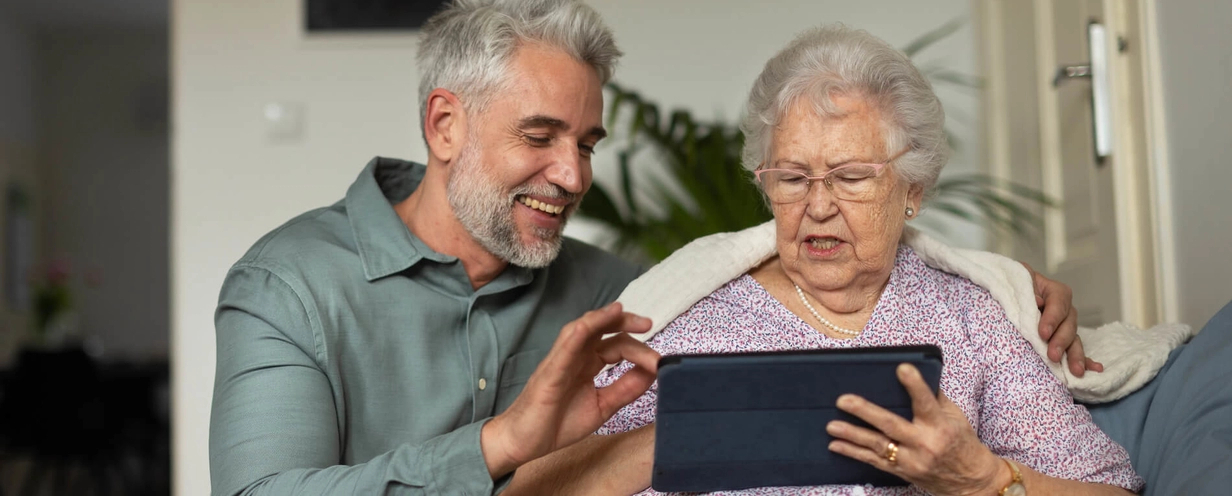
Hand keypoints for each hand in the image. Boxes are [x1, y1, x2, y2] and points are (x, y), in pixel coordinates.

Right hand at [481, 303, 659, 477]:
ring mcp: (561, 361)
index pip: (617, 346)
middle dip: (625, 322)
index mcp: (588, 364)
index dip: (640, 351)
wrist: (524, 443)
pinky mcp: (549, 372)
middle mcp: (575, 356)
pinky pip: (563, 348)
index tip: (660, 363)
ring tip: (622, 312)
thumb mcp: (602, 406)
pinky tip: (588, 325)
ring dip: (601, 318)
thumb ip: (625, 389)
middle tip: (649, 324)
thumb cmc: (556, 423)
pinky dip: (577, 334)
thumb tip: (653, 373)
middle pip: (602, 330)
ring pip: (582, 329)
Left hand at [826, 364, 1005, 495]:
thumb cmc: (962, 442)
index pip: (926, 402)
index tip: (902, 368)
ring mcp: (911, 460)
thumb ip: (935, 397)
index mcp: (940, 426)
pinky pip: (874, 462)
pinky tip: (835, 445)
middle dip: (865, 412)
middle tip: (844, 400)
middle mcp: (924, 444)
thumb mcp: (955, 417)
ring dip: (852, 435)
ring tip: (831, 425)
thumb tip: (916, 371)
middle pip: (891, 426)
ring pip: (878, 446)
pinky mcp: (902, 472)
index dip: (914, 385)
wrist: (971, 481)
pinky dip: (853, 453)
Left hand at [1022, 262, 1102, 375]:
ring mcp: (1065, 325)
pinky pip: (1074, 349)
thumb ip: (1026, 288)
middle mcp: (1064, 308)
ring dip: (1075, 355)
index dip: (1052, 319)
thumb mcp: (1017, 280)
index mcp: (1054, 291)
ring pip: (1073, 339)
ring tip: (1075, 370)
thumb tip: (1038, 303)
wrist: (1007, 293)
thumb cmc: (1012, 285)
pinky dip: (1084, 360)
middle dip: (1062, 341)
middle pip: (1069, 324)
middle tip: (1053, 355)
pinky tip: (1094, 369)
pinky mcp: (1062, 339)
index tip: (1043, 333)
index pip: (1058, 303)